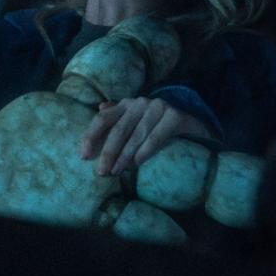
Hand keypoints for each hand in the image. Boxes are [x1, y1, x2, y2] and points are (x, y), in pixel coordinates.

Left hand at [79, 97, 212, 175]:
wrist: (192, 124)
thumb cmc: (157, 125)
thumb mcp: (136, 120)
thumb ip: (117, 115)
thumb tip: (99, 108)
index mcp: (126, 104)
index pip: (103, 119)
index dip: (91, 136)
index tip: (83, 156)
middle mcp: (140, 103)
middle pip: (118, 130)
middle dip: (108, 152)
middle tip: (101, 172)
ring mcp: (158, 107)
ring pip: (136, 135)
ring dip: (125, 156)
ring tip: (117, 172)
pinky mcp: (174, 116)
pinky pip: (156, 137)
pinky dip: (146, 151)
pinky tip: (138, 163)